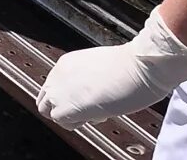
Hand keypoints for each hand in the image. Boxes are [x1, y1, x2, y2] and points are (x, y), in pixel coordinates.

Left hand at [37, 11, 186, 128]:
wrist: (142, 65)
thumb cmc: (132, 66)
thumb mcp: (100, 68)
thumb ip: (86, 80)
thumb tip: (89, 96)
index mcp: (66, 64)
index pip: (53, 87)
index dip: (68, 97)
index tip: (85, 100)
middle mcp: (59, 75)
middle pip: (45, 100)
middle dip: (63, 108)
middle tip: (87, 110)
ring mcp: (61, 91)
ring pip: (50, 112)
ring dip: (70, 116)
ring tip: (95, 111)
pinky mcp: (68, 107)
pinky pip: (61, 121)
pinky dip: (76, 123)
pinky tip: (95, 115)